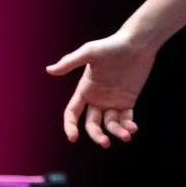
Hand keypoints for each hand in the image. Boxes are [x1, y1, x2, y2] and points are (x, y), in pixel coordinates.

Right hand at [46, 29, 154, 146]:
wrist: (137, 44)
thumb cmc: (112, 45)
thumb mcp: (89, 52)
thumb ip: (70, 62)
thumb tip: (49, 70)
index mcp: (84, 89)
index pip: (72, 112)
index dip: (70, 126)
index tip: (73, 138)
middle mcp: (96, 98)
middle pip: (92, 124)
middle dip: (97, 135)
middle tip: (105, 142)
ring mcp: (112, 101)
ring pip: (110, 125)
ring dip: (116, 132)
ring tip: (126, 135)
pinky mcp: (127, 101)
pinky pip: (125, 119)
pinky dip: (128, 126)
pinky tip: (133, 128)